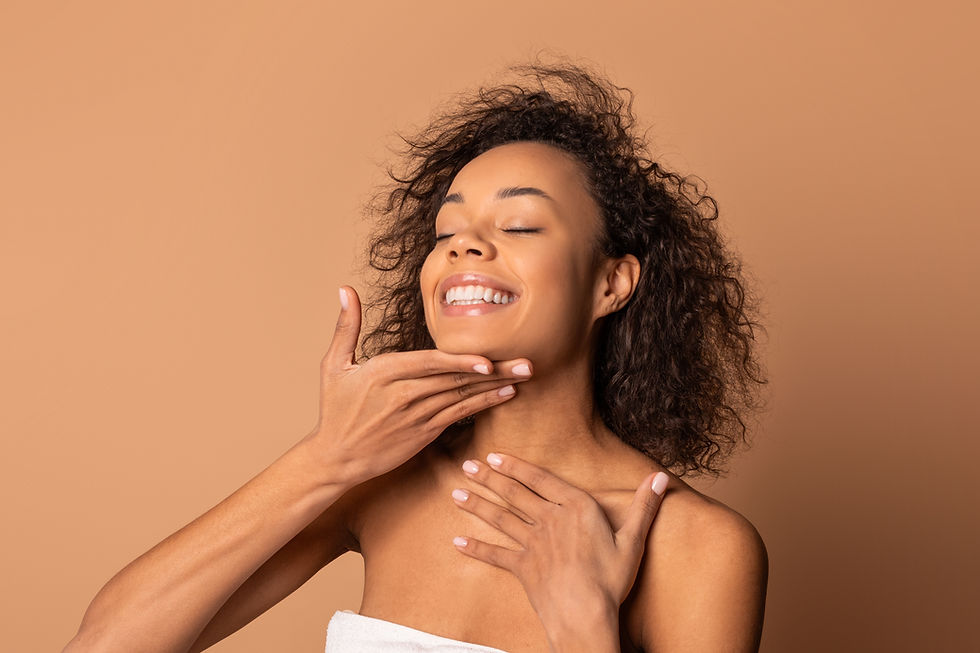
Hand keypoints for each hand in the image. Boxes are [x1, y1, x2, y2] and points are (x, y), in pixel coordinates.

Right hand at [304, 286, 533, 485]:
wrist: (336, 457)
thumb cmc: (335, 409)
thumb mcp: (333, 365)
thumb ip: (346, 326)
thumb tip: (345, 289)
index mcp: (384, 373)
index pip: (429, 364)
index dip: (459, 363)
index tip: (486, 359)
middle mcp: (403, 395)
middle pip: (454, 380)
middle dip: (493, 370)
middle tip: (526, 363)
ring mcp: (416, 416)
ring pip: (461, 397)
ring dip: (495, 386)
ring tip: (523, 376)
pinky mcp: (425, 434)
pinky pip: (460, 416)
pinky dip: (483, 404)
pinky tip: (505, 395)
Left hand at [450, 452, 668, 631]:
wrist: (585, 616)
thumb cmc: (611, 580)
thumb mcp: (633, 540)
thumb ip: (644, 506)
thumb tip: (661, 477)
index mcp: (575, 508)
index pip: (541, 479)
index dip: (517, 465)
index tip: (495, 455)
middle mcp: (549, 520)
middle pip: (515, 494)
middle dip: (489, 478)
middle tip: (467, 465)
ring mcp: (532, 544)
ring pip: (500, 518)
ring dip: (477, 504)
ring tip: (456, 492)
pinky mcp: (522, 568)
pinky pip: (495, 556)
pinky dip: (475, 548)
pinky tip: (457, 542)